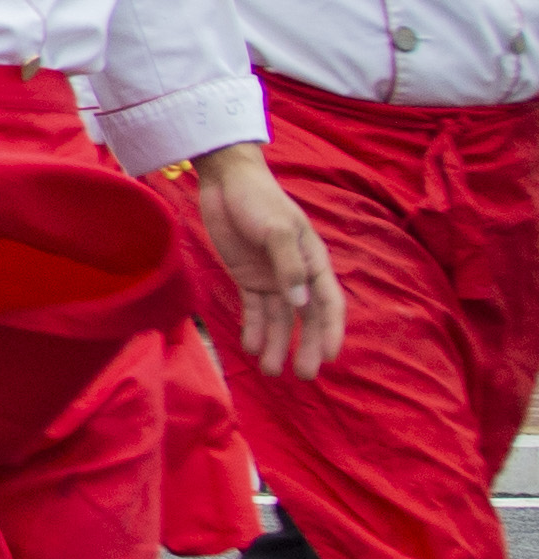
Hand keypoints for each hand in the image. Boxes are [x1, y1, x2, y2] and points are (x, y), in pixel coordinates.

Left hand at [194, 144, 341, 378]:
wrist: (226, 182)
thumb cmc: (260, 200)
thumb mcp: (276, 229)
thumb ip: (288, 266)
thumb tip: (300, 303)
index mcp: (314, 261)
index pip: (328, 304)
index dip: (331, 331)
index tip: (330, 357)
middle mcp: (296, 275)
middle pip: (305, 318)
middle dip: (306, 346)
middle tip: (305, 376)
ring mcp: (272, 277)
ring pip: (279, 319)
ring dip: (277, 343)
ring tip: (271, 371)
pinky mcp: (247, 277)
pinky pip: (254, 309)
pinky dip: (254, 328)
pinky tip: (251, 347)